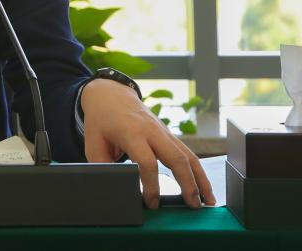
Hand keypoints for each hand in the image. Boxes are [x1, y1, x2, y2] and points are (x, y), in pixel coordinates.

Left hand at [80, 78, 214, 209]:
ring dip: (200, 179)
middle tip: (192, 206)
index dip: (151, 185)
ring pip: (188, 155)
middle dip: (187, 183)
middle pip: (176, 158)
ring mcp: (164, 132)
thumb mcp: (93, 142)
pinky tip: (204, 188)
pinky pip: (188, 153)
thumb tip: (112, 188)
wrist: (111, 95)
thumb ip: (103, 166)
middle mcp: (152, 131)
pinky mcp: (169, 136)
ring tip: (208, 202)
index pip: (148, 162)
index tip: (152, 203)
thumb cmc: (101, 120)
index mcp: (132, 132)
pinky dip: (198, 172)